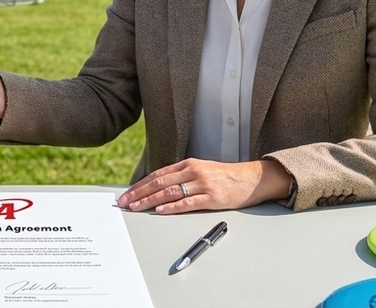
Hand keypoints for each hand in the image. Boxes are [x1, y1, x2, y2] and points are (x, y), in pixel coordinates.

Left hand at [115, 158, 291, 214]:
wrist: (251, 178)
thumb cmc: (224, 177)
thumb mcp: (201, 171)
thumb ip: (182, 177)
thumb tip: (159, 189)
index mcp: (188, 165)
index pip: (157, 175)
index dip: (140, 185)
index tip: (127, 194)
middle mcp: (193, 172)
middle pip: (159, 183)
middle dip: (139, 193)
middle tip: (124, 202)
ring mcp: (202, 184)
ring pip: (170, 192)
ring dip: (149, 201)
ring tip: (136, 207)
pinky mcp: (212, 197)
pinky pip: (188, 202)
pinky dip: (172, 207)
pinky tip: (160, 210)